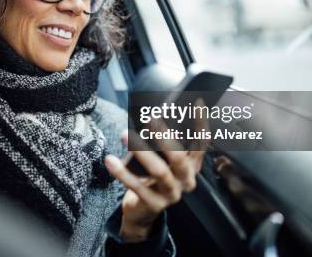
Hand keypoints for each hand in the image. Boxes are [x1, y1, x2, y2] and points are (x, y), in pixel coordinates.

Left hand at [104, 99, 208, 241]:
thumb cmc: (152, 177)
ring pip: (160, 171)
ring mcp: (172, 194)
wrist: (142, 210)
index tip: (197, 102)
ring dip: (141, 151)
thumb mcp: (162, 159)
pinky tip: (110, 160)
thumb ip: (163, 141)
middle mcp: (186, 180)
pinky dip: (122, 172)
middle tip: (150, 119)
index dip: (201, 123)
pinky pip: (137, 186)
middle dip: (164, 136)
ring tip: (125, 135)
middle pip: (179, 157)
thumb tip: (151, 114)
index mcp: (192, 166)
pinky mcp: (155, 204)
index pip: (201, 143)